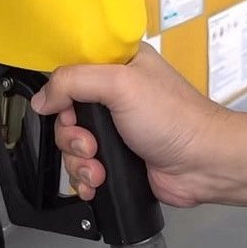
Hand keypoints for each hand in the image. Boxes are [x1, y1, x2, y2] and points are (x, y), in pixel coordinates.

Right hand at [30, 43, 226, 206]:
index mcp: (119, 65)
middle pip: (65, 112)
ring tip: (98, 167)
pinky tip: (96, 182)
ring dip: (78, 160)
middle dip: (71, 135)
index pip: (71, 70)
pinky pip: (84, 166)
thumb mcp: (120, 84)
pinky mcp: (117, 157)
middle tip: (90, 143)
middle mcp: (116, 94)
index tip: (66, 107)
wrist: (204, 164)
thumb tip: (43, 98)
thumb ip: (74, 82)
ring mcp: (116, 128)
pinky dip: (85, 177)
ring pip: (71, 144)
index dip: (62, 92)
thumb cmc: (176, 119)